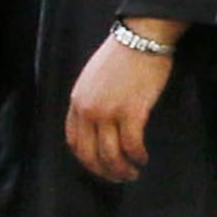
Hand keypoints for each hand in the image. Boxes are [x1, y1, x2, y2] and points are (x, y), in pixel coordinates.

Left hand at [66, 22, 182, 183]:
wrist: (140, 38)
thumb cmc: (122, 54)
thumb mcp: (94, 78)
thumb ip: (91, 99)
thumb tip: (100, 121)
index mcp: (77, 101)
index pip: (74, 141)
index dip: (86, 160)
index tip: (99, 167)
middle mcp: (88, 110)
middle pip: (89, 153)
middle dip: (103, 171)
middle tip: (117, 178)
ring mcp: (108, 112)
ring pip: (110, 153)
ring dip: (121, 169)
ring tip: (132, 174)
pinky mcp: (132, 111)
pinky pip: (132, 144)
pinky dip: (137, 156)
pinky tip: (143, 158)